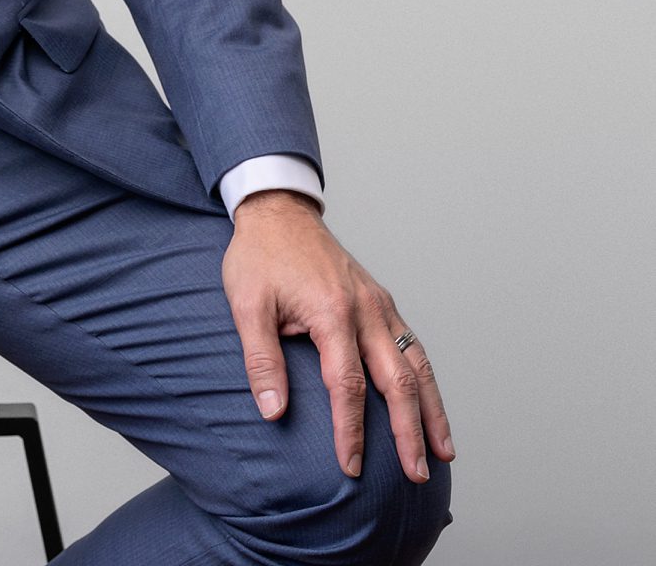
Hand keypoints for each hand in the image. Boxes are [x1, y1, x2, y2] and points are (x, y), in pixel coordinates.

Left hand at [222, 189, 454, 485]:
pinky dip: (427, 379)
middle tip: (416, 476)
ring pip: (416, 364)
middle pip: (397, 381)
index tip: (351, 467)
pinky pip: (413, 345)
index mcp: (332, 312)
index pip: (347, 385)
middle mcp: (365, 310)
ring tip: (443, 453)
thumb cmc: (260, 257)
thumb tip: (272, 412)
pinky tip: (431, 405)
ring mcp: (379, 304)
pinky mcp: (382, 301)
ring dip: (431, 411)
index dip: (351, 430)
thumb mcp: (246, 305)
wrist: (278, 212)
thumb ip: (261, 360)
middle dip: (409, 433)